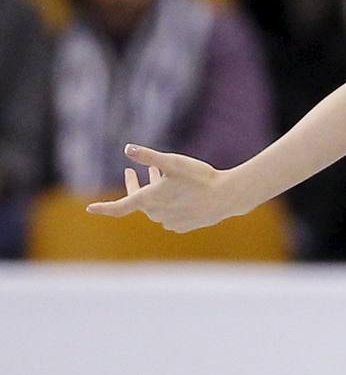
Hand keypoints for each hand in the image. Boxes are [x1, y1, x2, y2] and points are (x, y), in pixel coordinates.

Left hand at [86, 144, 247, 232]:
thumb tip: (128, 148)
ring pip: (155, 207)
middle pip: (138, 201)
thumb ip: (149, 156)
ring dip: (154, 192)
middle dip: (134, 186)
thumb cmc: (199, 178)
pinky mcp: (183, 226)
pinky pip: (169, 215)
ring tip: (159, 176)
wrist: (227, 196)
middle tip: (132, 171)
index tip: (90, 208)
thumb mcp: (173, 162)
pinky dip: (168, 204)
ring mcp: (170, 222)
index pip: (119, 207)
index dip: (103, 208)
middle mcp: (156, 214)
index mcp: (149, 200)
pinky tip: (177, 194)